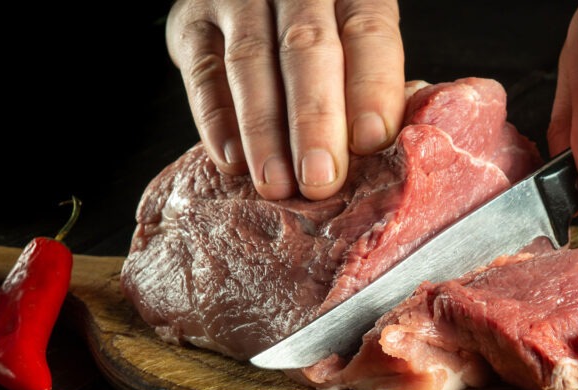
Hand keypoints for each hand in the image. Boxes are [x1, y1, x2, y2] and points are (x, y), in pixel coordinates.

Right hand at [166, 0, 404, 199]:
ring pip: (251, 61)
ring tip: (276, 183)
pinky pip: (203, 71)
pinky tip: (233, 160)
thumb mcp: (354, 42)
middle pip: (306, 47)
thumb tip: (384, 149)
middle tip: (320, 178)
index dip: (370, 86)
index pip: (367, 31)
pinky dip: (216, 119)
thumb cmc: (320, 35)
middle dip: (314, 120)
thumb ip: (370, 81)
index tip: (371, 141)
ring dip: (264, 130)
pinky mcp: (192, 23)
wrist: (251, 0)